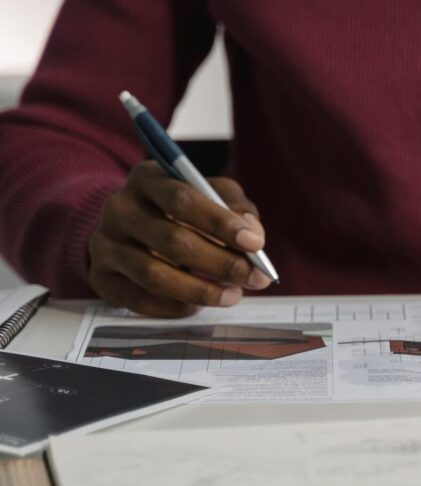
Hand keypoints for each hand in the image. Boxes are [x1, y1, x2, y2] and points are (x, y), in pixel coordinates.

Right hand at [89, 160, 271, 316]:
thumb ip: (236, 207)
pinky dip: (173, 307)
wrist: (131, 228)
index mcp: (147, 178)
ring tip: (232, 296)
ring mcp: (104, 244)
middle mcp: (119, 208)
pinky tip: (197, 306)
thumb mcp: (212, 194)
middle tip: (254, 278)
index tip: (255, 243)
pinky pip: (138, 299)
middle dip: (220, 263)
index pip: (183, 199)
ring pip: (153, 274)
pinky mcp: (101, 277)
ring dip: (200, 290)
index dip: (220, 222)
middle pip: (171, 239)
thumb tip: (253, 233)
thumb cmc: (182, 210)